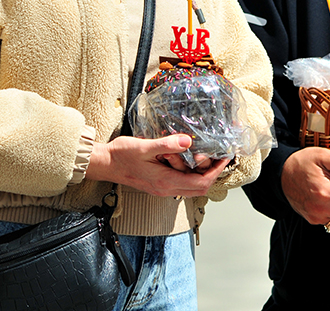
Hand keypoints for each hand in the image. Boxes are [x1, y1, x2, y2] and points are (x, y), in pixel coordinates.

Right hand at [86, 134, 230, 196]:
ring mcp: (162, 187)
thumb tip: (188, 141)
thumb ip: (167, 145)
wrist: (105, 164)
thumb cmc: (122, 155)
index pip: (200, 183)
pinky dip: (191, 173)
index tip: (225, 158)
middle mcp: (165, 188)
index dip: (216, 171)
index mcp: (165, 181)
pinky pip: (182, 183)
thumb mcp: (145, 146)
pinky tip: (189, 159)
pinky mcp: (158, 184)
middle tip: (220, 156)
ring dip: (202, 173)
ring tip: (207, 156)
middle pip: (199, 188)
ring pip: (191, 187)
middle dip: (213, 173)